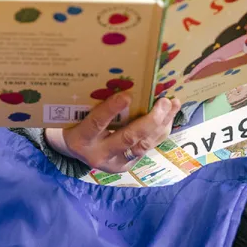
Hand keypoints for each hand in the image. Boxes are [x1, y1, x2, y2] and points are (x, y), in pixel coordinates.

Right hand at [46, 93, 180, 173]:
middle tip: (163, 101)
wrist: (73, 151)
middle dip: (149, 120)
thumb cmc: (75, 123)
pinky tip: (169, 116)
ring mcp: (115, 163)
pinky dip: (160, 131)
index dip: (111, 110)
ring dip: (161, 125)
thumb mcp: (77, 113)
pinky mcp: (127, 166)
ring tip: (172, 105)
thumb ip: (95, 103)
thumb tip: (123, 80)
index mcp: (81, 138)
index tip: (127, 95)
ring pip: (142, 145)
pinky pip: (147, 148)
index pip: (96, 124)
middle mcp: (98, 154)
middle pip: (127, 138)